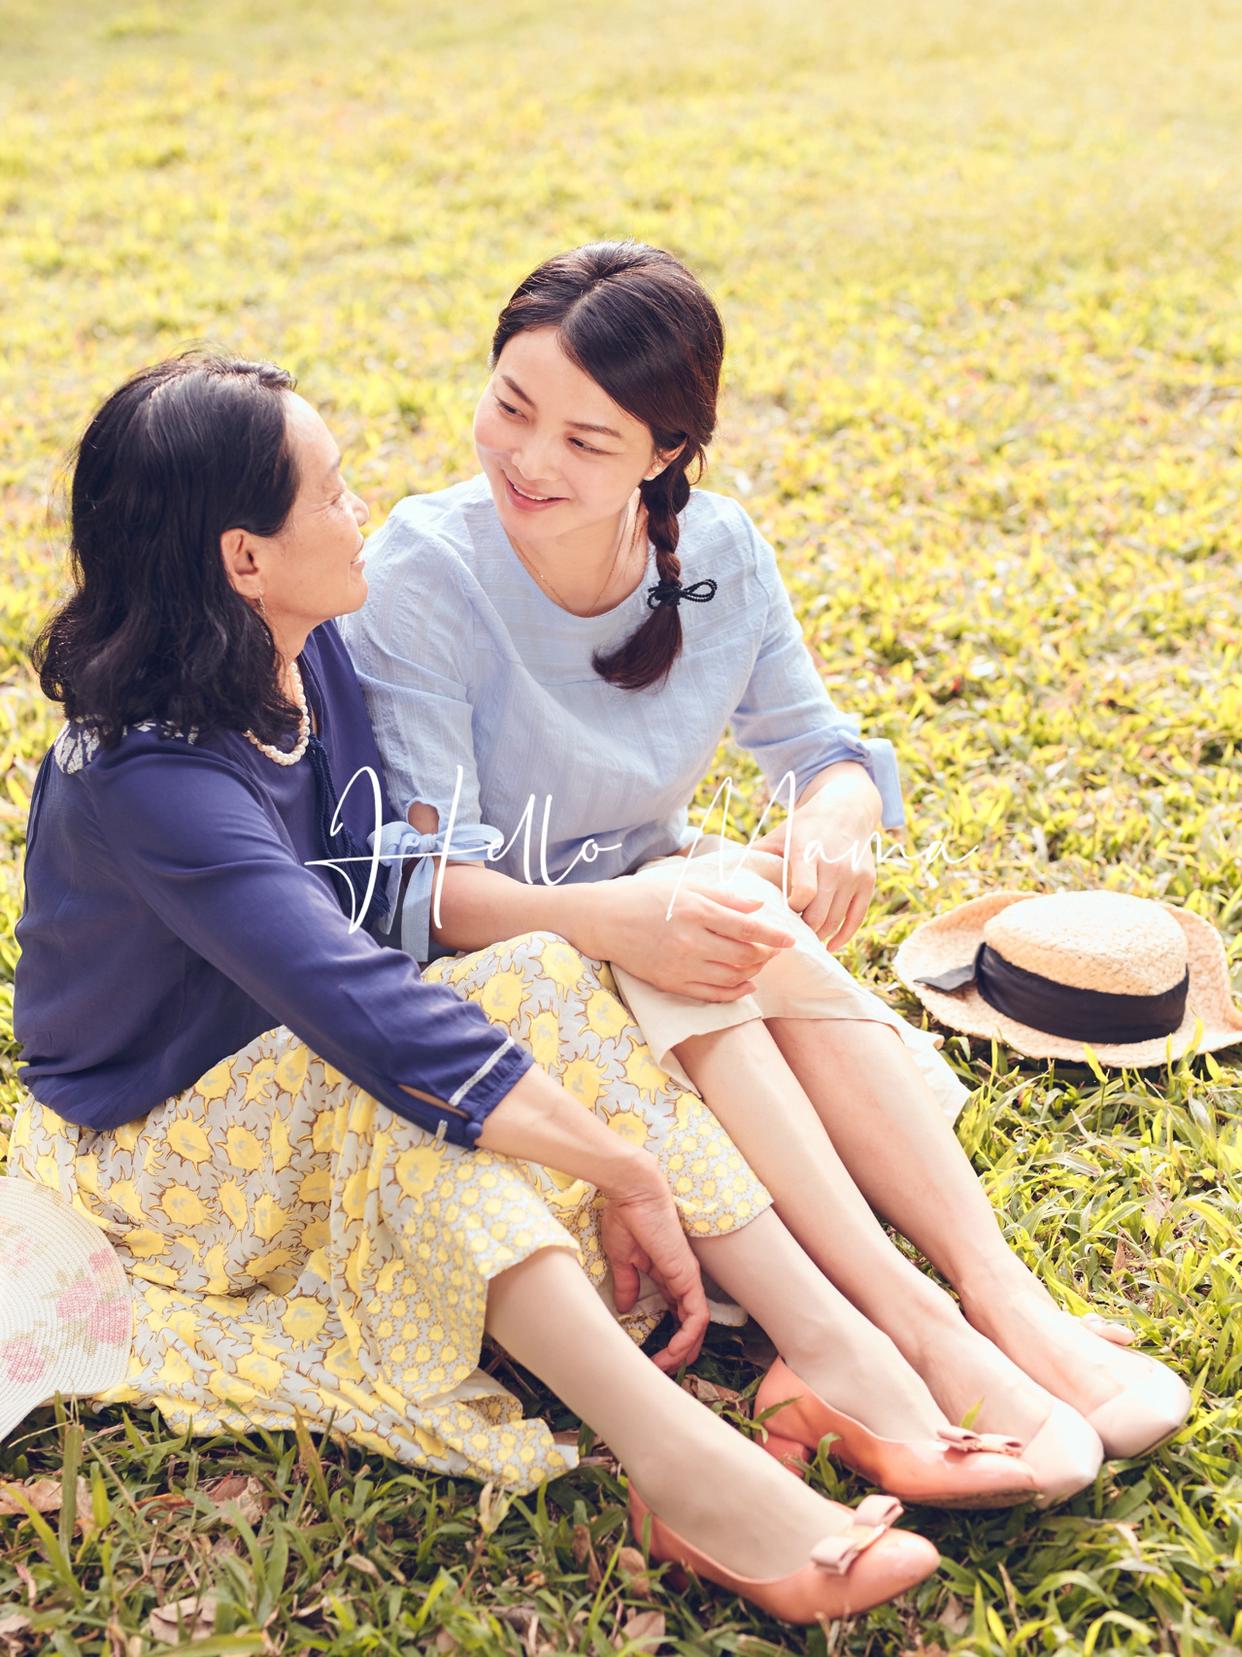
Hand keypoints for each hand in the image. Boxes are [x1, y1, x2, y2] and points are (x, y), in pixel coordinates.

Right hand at [597, 876, 794, 1000]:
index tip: (791, 940)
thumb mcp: (686, 885)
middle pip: (744, 956)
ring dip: (754, 972)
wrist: (604, 921)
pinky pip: (713, 995)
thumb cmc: (646, 897)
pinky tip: (747, 984)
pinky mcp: (672, 983)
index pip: (747, 928)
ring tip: (760, 963)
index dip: (773, 936)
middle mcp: (691, 941)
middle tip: (774, 949)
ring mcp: (681, 965)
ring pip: (732, 977)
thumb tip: (758, 905)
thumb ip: (724, 896)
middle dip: (766, 955)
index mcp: (696, 911)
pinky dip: (736, 992)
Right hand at [599, 1155, 708, 1372]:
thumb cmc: (626, 1215)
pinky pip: (696, 1315)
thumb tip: (625, 1307)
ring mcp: (687, 1276)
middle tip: (664, 1369)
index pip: (674, 1310)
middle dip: (680, 1349)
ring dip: (683, 1349)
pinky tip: (674, 1351)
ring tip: (666, 1367)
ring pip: (696, 1323)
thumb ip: (627, 1283)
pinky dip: (688, 1337)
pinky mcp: (687, 1275)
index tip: (652, 1354)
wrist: (632, 1191)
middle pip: (689, 1321)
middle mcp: (681, 1276)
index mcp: (666, 1271)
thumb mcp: (622, 1258)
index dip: (667, 1334)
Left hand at [751, 812, 876, 951]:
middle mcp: (835, 865)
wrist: (846, 810)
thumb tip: (722, 878)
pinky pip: (856, 919)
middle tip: (786, 936)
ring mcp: (854, 875)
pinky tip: (829, 945)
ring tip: (803, 940)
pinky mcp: (867, 883)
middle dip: (802, 929)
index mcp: (808, 852)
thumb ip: (756, 855)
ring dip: (819, 935)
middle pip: (818, 913)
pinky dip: (843, 936)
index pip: (803, 892)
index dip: (791, 910)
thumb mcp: (779, 835)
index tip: (781, 914)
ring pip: (835, 919)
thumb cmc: (804, 826)